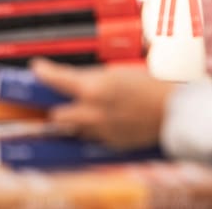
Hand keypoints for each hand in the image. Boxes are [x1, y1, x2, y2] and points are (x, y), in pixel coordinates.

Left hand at [31, 59, 175, 151]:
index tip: (37, 68)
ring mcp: (102, 130)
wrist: (174, 110)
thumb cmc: (149, 87)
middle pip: (57, 114)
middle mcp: (93, 112)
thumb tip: (68, 77)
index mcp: (93, 89)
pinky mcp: (111, 142)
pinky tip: (99, 120)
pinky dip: (91, 128)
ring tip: (79, 109)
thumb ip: (88, 77)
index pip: (55, 79)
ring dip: (72, 119)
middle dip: (55, 106)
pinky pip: (91, 136)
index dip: (42, 72)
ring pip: (73, 128)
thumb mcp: (114, 72)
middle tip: (55, 97)